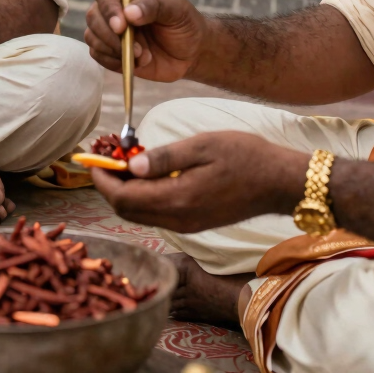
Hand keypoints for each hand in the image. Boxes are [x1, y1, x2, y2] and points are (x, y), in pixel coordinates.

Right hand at [84, 0, 205, 81]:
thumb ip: (154, 7)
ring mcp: (110, 28)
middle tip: (138, 49)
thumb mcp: (177, 10)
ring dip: (115, 50)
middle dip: (112, 36)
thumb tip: (128, 12)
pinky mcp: (109, 49)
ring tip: (143, 56)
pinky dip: (114, 61)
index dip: (108, 6)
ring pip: (92, 36)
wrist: (191, 53)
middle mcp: (114, 5)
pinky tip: (136, 63)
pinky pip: (97, 54)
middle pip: (93, 15)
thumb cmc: (185, 23)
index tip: (121, 25)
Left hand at [91, 131, 307, 232]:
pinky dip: (144, 197)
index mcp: (177, 200)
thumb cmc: (245, 157)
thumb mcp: (203, 146)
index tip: (94, 158)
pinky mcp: (194, 224)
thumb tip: (131, 165)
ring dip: (126, 192)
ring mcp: (186, 226)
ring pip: (140, 215)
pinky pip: (157, 214)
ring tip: (126, 161)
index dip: (102, 180)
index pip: (122, 198)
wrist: (278, 182)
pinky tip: (150, 174)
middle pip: (126, 211)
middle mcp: (178, 220)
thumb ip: (165, 158)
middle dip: (110, 186)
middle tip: (107, 158)